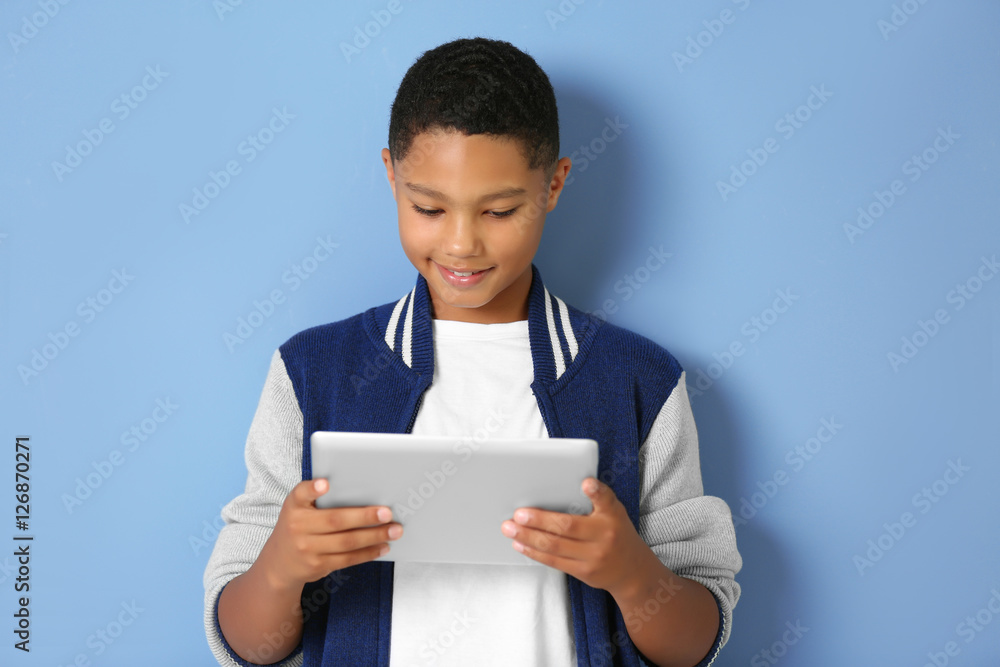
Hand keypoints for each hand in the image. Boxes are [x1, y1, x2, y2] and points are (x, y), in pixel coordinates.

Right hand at [256, 478, 402, 591]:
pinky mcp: (318, 565)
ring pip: (346, 542)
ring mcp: (307, 549)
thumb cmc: (296, 527)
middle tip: (387, 513)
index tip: (326, 484)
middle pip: (336, 520)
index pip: (300, 494)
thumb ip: (316, 498)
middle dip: (365, 517)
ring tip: (394, 530)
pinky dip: (368, 552)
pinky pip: (348, 559)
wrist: (278, 564)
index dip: (313, 488)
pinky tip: (383, 546)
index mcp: (294, 507)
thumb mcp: (297, 508)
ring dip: (374, 536)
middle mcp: (298, 527)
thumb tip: (358, 490)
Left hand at [500, 477, 654, 595]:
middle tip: (518, 514)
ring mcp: (593, 556)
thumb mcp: (615, 513)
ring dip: (528, 537)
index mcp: (612, 515)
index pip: (606, 500)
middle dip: (539, 520)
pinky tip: (520, 544)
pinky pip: (554, 561)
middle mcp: (604, 536)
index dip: (596, 492)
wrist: (632, 571)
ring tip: (510, 528)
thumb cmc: (617, 533)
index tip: (586, 483)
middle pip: (567, 526)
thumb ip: (597, 500)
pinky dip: (534, 552)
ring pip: (555, 546)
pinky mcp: (583, 572)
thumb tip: (572, 486)